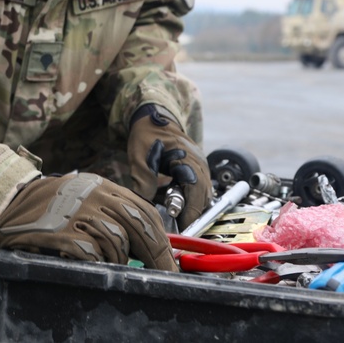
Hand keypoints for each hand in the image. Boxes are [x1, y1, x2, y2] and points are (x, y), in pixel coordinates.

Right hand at [0, 173, 177, 270]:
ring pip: (117, 243)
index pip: (144, 211)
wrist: (8, 204)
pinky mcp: (61, 232)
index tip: (169, 261)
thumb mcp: (85, 199)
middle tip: (161, 275)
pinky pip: (91, 255)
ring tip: (108, 265)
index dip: (161, 239)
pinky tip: (89, 264)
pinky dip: (96, 264)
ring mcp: (77, 213)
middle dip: (154, 255)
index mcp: (103, 187)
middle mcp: (94, 196)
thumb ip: (112, 212)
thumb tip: (146, 242)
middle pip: (138, 226)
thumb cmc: (51, 208)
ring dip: (118, 261)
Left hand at [127, 104, 210, 230]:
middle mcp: (199, 163)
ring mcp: (200, 166)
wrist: (152, 118)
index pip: (196, 190)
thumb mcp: (139, 157)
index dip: (192, 211)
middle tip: (178, 226)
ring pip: (202, 194)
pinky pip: (197, 189)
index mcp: (188, 157)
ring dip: (189, 205)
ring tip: (173, 212)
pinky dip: (187, 197)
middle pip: (204, 195)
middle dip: (192, 212)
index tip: (184, 227)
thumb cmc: (146, 135)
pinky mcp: (196, 169)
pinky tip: (171, 199)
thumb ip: (143, 181)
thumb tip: (146, 206)